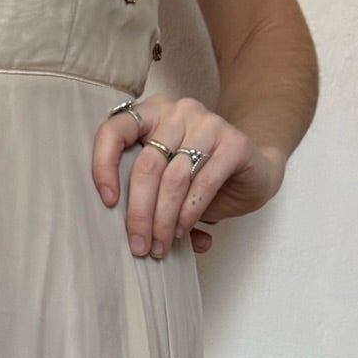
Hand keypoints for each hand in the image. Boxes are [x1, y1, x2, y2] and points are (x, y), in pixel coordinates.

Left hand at [92, 93, 285, 257]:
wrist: (254, 168)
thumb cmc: (200, 176)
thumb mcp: (166, 181)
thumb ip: (147, 196)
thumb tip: (132, 234)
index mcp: (151, 114)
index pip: (114, 131)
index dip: (103, 166)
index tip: (108, 202)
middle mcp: (178, 112)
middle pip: (147, 165)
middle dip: (139, 212)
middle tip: (139, 245)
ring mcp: (208, 123)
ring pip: (174, 178)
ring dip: (164, 219)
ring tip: (160, 246)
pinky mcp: (234, 142)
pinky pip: (203, 182)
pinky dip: (189, 213)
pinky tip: (183, 231)